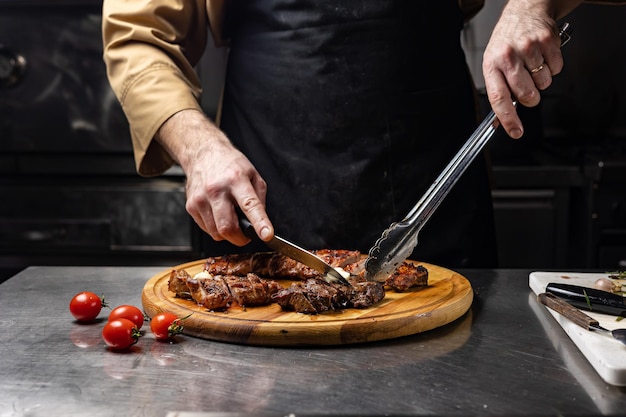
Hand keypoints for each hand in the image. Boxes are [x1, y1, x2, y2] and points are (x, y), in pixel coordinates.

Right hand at [157, 109, 273, 245]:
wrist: (203, 153)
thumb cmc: (230, 165)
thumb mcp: (253, 175)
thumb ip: (259, 199)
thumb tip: (260, 222)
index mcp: (236, 180)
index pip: (250, 205)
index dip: (260, 223)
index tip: (267, 235)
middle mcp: (216, 190)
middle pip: (227, 227)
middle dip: (240, 238)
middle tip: (246, 234)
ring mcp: (201, 199)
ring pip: (216, 233)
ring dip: (227, 233)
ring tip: (230, 217)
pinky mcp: (191, 206)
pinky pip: (206, 229)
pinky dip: (216, 227)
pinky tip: (218, 213)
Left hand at [482, 2, 566, 138]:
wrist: (525, 11)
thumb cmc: (507, 41)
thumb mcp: (494, 63)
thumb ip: (499, 90)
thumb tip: (501, 121)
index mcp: (492, 64)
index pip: (499, 97)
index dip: (507, 118)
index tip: (515, 132)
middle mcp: (508, 56)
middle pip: (527, 94)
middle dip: (531, 97)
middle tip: (527, 85)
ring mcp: (529, 48)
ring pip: (544, 83)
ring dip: (542, 80)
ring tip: (533, 64)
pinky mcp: (547, 42)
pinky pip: (557, 69)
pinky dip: (553, 67)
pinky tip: (542, 56)